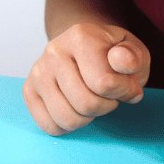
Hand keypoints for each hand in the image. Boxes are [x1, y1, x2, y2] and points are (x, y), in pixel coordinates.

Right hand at [23, 21, 150, 134]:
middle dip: (106, 107)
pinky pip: (49, 125)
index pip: (104, 83)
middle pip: (85, 104)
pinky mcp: (29, 90)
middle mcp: (54, 51)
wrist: (84, 49)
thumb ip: (133, 57)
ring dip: (87, 118)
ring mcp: (38, 71)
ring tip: (92, 100)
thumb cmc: (111, 55)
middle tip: (108, 95)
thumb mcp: (133, 51)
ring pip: (66, 118)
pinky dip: (67, 127)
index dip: (125, 92)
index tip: (128, 85)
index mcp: (80, 36)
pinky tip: (75, 109)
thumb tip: (120, 60)